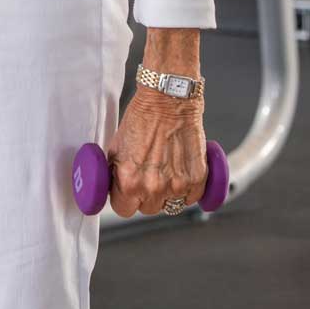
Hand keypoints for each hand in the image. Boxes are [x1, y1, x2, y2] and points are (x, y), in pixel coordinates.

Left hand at [104, 86, 206, 215]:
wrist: (169, 99)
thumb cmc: (143, 117)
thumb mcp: (116, 147)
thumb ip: (115, 174)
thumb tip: (112, 188)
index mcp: (129, 180)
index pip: (123, 210)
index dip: (124, 199)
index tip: (127, 192)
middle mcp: (153, 187)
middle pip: (147, 209)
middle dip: (146, 196)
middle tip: (148, 175)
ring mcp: (177, 184)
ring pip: (170, 205)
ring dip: (167, 194)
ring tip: (166, 170)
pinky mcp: (197, 178)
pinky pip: (191, 198)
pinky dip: (188, 189)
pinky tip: (181, 171)